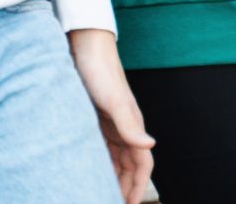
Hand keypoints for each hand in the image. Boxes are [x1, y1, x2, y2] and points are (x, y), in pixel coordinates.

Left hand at [69, 29, 154, 203]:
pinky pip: (102, 149)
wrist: (85, 46)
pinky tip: (90, 172)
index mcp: (132, 125)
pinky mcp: (96, 119)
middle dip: (127, 187)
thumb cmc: (101, 72)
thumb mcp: (114, 101)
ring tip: (104, 194)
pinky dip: (101, 164)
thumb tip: (150, 146)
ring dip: (114, 178)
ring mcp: (110, 124)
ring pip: (116, 160)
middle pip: (130, 166)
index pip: (142, 164)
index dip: (139, 186)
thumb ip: (130, 125)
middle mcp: (124, 127)